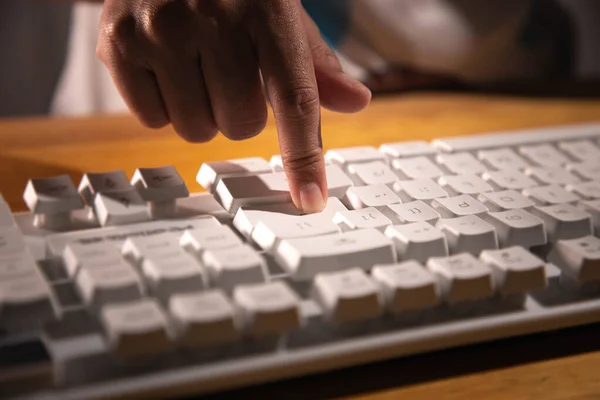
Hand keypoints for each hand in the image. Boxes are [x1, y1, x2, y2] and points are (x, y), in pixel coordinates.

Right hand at [96, 0, 371, 211]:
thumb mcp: (279, 11)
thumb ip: (314, 61)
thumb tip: (355, 101)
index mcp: (267, 8)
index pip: (294, 98)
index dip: (304, 156)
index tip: (310, 199)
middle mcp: (213, 17)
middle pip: (240, 125)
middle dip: (239, 112)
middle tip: (228, 74)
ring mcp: (161, 29)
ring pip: (195, 129)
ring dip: (202, 112)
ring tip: (194, 67)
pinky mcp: (117, 42)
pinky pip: (152, 118)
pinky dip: (164, 104)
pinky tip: (164, 65)